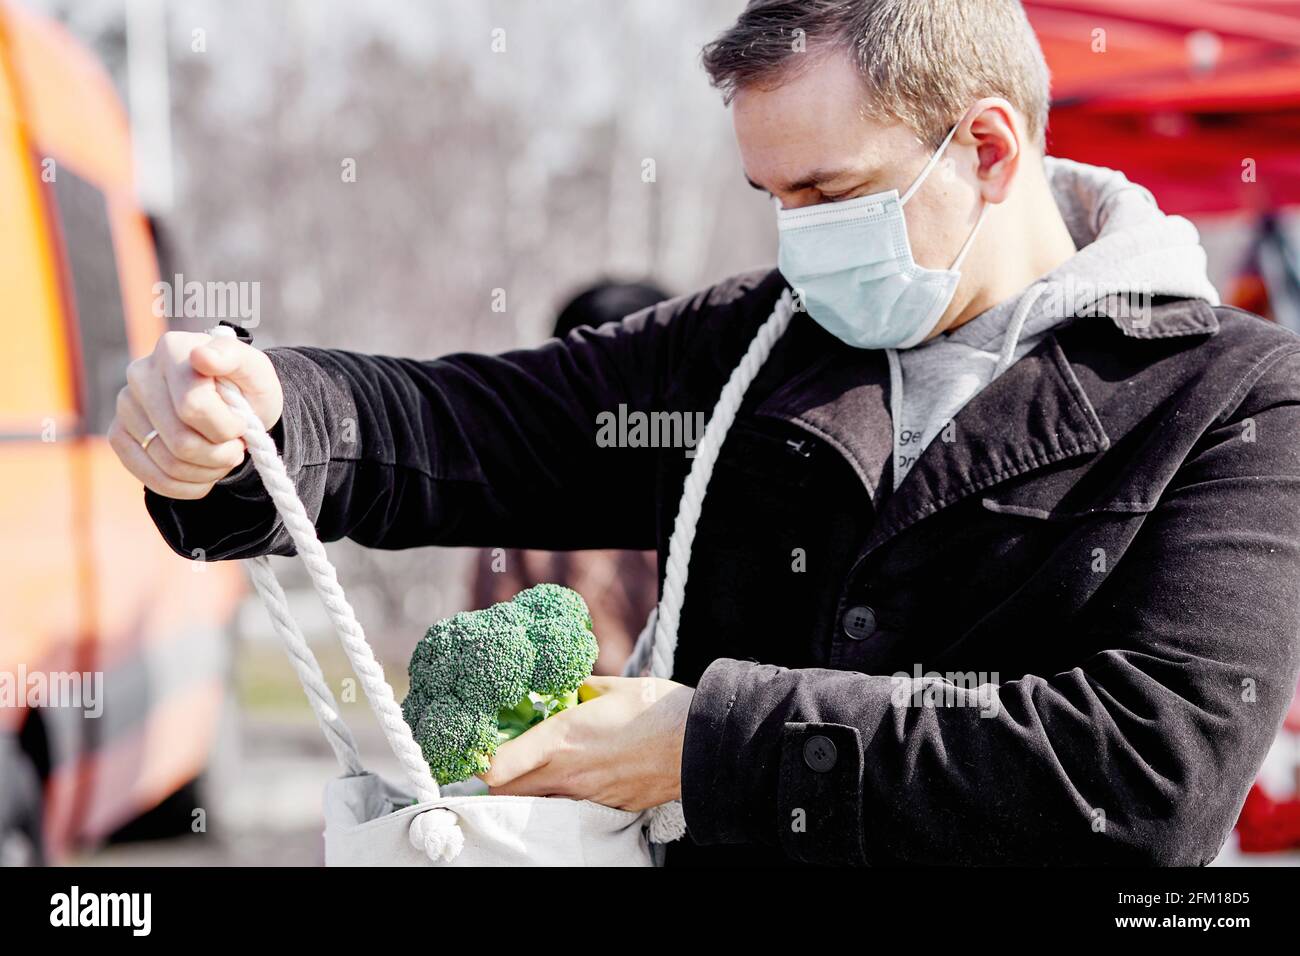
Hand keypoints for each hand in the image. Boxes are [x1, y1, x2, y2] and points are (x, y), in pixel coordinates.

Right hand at [109, 331, 282, 499]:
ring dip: (208, 471)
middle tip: (236, 446)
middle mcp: (139, 374)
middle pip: (182, 443)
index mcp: (172, 350)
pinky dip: (188, 487)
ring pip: (169, 465)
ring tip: (223, 457)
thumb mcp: (256, 370)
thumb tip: (202, 356)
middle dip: (221, 454)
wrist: (233, 406)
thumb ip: (234, 358)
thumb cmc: (246, 388)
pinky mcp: (119, 436)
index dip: (227, 428)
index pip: (193, 408)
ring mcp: (124, 406)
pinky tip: (205, 474)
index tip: (242, 423)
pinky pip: (152, 479)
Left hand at [482, 676, 693, 811]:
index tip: (477, 749)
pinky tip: (577, 777)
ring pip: (537, 804)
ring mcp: (586, 797)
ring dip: (528, 790)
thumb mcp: (611, 686)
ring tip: (536, 769)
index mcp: (561, 739)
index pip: (497, 767)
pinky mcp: (607, 809)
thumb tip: (564, 687)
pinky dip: (562, 796)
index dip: (479, 762)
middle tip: (501, 760)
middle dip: (498, 780)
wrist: (701, 745)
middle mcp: (567, 774)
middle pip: (508, 793)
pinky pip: (570, 807)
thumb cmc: (659, 710)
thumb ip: (578, 688)